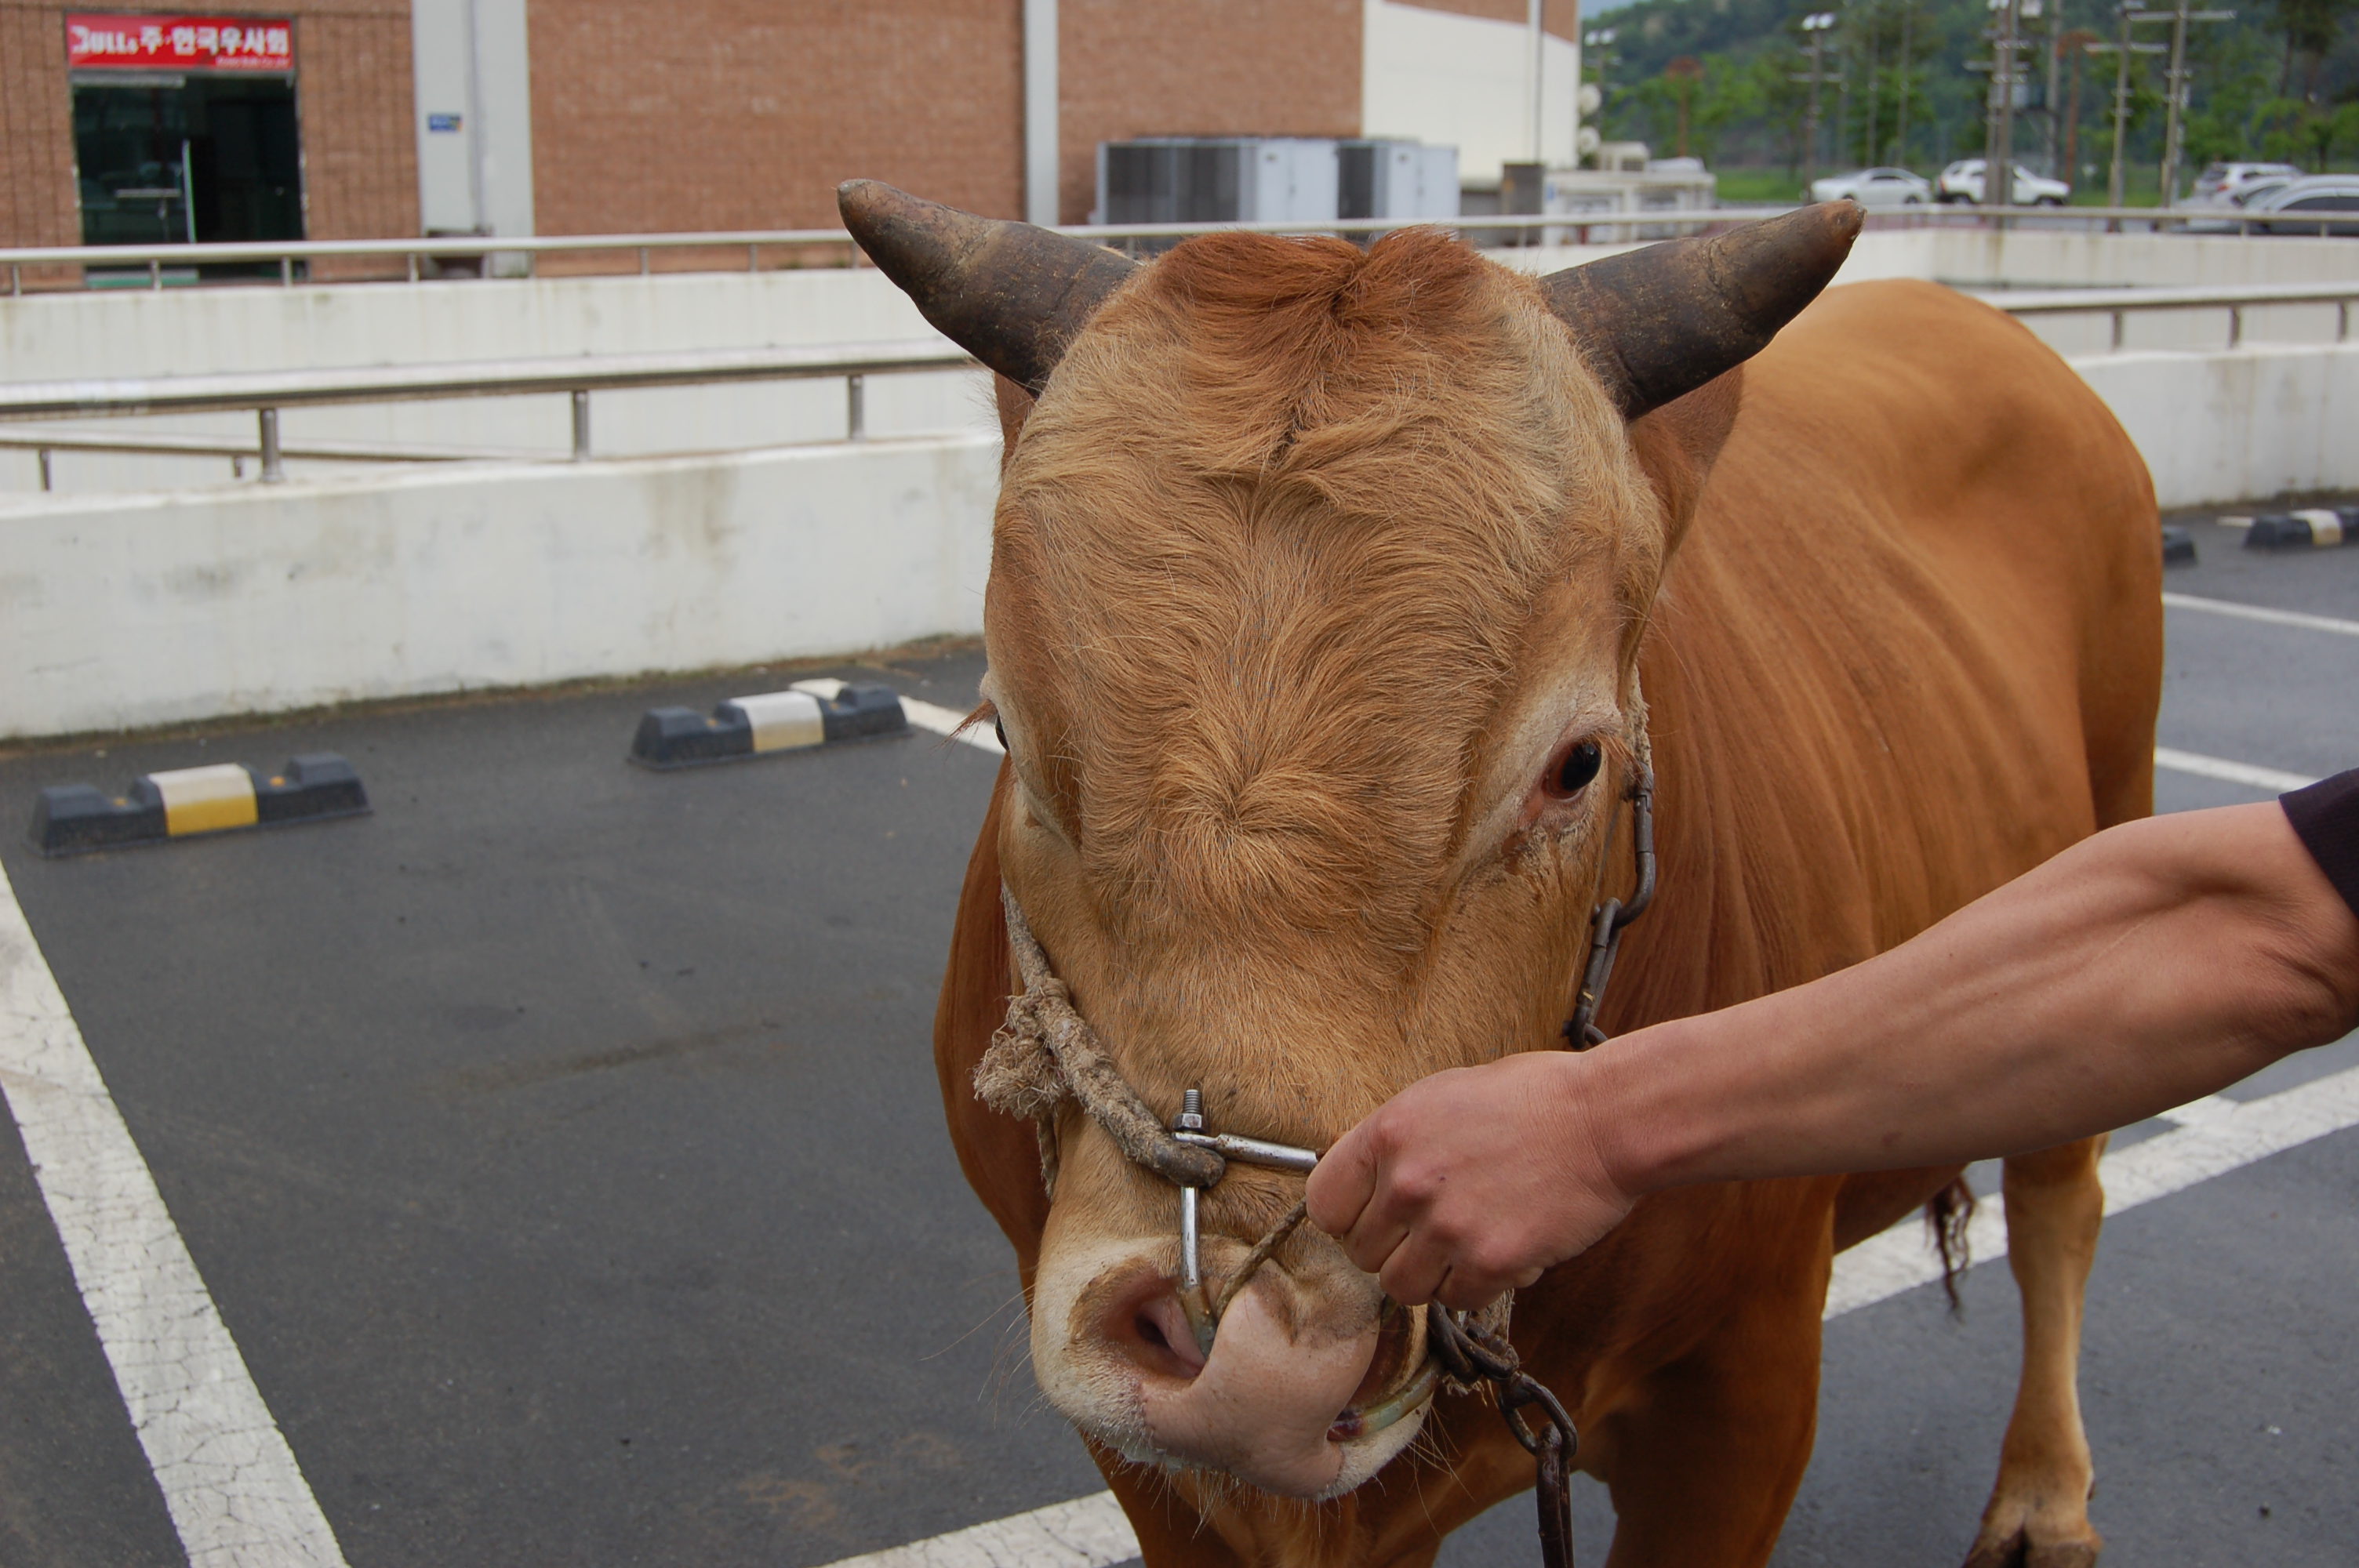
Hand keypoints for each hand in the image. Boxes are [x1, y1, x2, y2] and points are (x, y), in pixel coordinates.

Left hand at [1306, 1050, 1637, 1310]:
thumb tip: (1364, 1183)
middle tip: (1432, 1231)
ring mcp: (1447, 1227)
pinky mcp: (1490, 1263)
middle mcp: (1407, 1183)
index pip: (1324, 1203)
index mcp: (1388, 1133)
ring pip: (1401, 1288)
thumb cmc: (1532, 1100)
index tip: (1372, 1218)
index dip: (1348, 1216)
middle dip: (1394, 1247)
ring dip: (1429, 1275)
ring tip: (1463, 1246)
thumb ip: (1395, 1144)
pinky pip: (1455, 1300)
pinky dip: (1474, 1286)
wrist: (1605, 1120)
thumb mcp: (1441, 1097)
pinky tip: (1500, 1250)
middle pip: (1362, 1253)